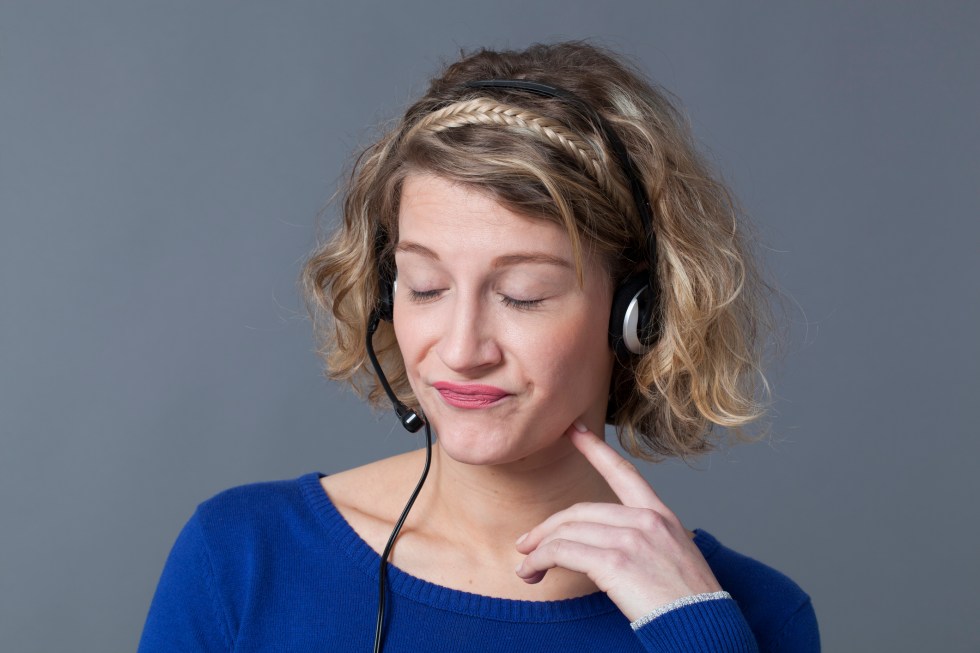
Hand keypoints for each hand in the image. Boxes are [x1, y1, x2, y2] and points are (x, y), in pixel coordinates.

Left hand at [514, 422, 722, 621]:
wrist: (704, 627)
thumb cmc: (690, 603)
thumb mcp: (674, 558)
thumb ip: (644, 541)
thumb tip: (606, 548)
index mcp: (661, 515)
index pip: (623, 472)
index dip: (595, 449)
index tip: (574, 430)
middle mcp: (645, 520)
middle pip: (580, 511)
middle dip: (547, 527)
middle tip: (526, 544)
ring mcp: (630, 538)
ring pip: (566, 531)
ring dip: (538, 549)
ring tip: (526, 567)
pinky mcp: (615, 561)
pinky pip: (562, 551)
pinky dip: (539, 559)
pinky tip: (532, 571)